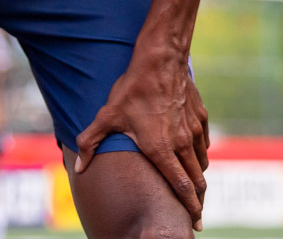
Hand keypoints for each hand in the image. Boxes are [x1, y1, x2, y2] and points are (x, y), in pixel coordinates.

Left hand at [74, 48, 209, 229]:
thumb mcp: (107, 116)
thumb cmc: (132, 89)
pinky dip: (200, 154)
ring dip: (198, 177)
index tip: (196, 222)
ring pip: (201, 162)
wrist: (160, 60)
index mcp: (161, 150)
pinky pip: (203, 143)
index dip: (190, 208)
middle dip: (197, 200)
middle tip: (195, 213)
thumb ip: (90, 142)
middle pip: (196, 181)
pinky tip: (193, 154)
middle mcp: (182, 143)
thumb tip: (79, 168)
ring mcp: (194, 130)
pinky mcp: (200, 117)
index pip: (181, 187)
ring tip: (193, 187)